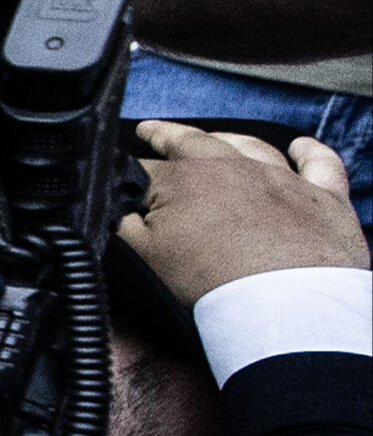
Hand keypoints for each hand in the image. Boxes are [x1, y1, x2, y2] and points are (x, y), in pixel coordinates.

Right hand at [120, 121, 365, 307]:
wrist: (284, 303)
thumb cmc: (212, 282)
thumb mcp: (140, 256)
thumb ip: (119, 222)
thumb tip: (111, 203)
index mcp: (185, 179)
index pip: (141, 169)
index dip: (123, 174)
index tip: (116, 179)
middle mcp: (233, 168)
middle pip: (193, 142)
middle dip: (168, 135)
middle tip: (153, 131)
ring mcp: (281, 180)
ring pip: (250, 146)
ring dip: (227, 138)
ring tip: (213, 136)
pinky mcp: (323, 199)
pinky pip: (320, 164)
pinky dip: (310, 152)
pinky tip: (302, 146)